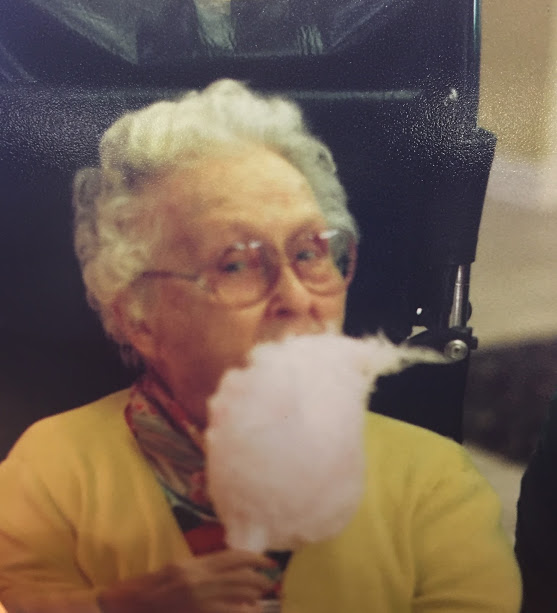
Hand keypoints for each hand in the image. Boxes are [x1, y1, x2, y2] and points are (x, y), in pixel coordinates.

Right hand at [97, 549, 275, 612]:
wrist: (131, 607)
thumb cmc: (152, 588)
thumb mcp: (179, 569)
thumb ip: (203, 568)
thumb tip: (231, 571)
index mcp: (195, 564)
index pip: (234, 557)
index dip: (255, 559)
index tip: (268, 563)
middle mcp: (200, 580)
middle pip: (242, 577)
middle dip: (260, 581)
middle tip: (269, 583)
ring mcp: (200, 601)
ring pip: (240, 597)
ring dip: (255, 599)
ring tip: (261, 600)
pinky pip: (231, 612)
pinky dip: (243, 611)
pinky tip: (249, 611)